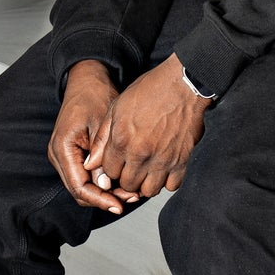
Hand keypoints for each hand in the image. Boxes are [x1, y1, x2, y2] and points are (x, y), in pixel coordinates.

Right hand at [48, 60, 141, 215]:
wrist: (88, 80)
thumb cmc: (95, 95)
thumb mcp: (101, 123)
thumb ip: (101, 155)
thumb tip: (105, 185)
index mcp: (62, 147)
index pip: (79, 186)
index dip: (99, 199)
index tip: (118, 205)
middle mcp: (59, 155)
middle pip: (80, 191)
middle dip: (105, 198)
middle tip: (131, 198)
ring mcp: (64, 156)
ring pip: (83, 187)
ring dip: (105, 192)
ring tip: (130, 193)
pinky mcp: (73, 155)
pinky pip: (86, 177)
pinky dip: (102, 182)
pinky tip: (122, 182)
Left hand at [85, 53, 210, 198]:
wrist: (183, 83)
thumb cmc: (151, 90)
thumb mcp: (118, 107)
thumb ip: (102, 138)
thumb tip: (91, 163)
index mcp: (122, 140)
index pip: (108, 171)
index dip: (112, 167)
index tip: (118, 160)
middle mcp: (140, 153)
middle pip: (127, 184)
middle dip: (127, 177)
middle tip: (132, 166)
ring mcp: (162, 159)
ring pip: (148, 191)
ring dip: (145, 183)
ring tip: (147, 170)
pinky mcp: (181, 160)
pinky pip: (171, 186)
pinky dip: (167, 181)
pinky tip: (163, 169)